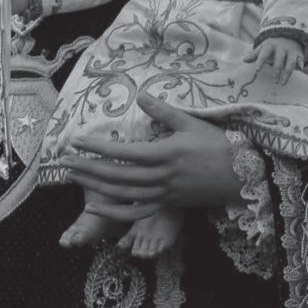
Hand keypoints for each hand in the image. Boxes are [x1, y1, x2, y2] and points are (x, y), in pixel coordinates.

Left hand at [58, 93, 241, 222]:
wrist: (243, 175)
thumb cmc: (217, 144)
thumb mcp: (190, 123)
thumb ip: (163, 111)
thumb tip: (140, 94)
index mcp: (165, 154)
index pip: (124, 152)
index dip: (98, 147)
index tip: (76, 140)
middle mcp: (161, 177)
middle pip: (118, 175)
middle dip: (89, 168)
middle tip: (64, 160)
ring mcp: (163, 194)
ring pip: (123, 194)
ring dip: (96, 186)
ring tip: (73, 177)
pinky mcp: (167, 205)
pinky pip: (136, 212)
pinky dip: (115, 213)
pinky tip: (96, 207)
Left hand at [243, 35, 304, 84]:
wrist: (288, 36)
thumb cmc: (272, 45)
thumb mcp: (263, 48)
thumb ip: (254, 55)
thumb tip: (244, 60)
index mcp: (270, 46)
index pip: (264, 54)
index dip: (260, 62)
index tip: (257, 70)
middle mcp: (280, 48)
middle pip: (278, 60)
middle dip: (277, 70)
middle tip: (275, 81)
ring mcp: (290, 51)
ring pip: (289, 63)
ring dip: (286, 73)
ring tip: (282, 83)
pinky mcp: (298, 54)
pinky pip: (300, 59)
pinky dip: (300, 63)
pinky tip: (300, 68)